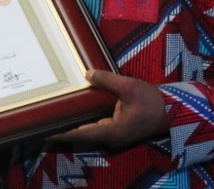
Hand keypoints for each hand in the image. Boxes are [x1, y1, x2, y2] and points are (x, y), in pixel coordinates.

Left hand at [48, 70, 168, 150]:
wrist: (171, 112)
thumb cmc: (152, 102)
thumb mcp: (130, 87)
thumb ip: (107, 80)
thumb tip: (87, 74)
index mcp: (112, 131)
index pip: (81, 134)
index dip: (63, 133)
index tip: (46, 132)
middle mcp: (109, 138)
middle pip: (81, 135)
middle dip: (63, 129)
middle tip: (42, 121)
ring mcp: (112, 137)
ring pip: (87, 132)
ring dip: (72, 126)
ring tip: (52, 117)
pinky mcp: (114, 132)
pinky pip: (94, 128)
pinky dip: (82, 123)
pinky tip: (71, 114)